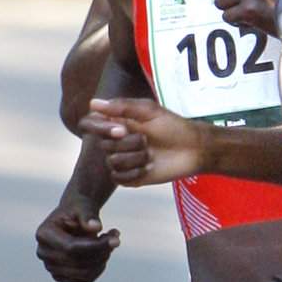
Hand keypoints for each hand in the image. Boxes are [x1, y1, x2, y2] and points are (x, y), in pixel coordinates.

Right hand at [35, 199, 119, 281]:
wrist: (74, 217)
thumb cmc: (78, 209)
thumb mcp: (83, 205)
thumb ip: (88, 214)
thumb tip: (96, 227)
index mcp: (44, 234)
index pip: (71, 248)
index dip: (96, 246)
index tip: (115, 238)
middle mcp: (44, 253)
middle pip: (78, 262)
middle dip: (102, 251)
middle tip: (115, 237)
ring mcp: (51, 267)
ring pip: (84, 273)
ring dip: (103, 259)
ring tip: (111, 241)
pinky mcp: (61, 276)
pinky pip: (86, 280)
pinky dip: (100, 267)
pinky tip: (104, 251)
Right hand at [81, 98, 208, 186]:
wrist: (192, 150)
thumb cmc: (173, 127)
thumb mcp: (149, 111)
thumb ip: (122, 107)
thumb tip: (93, 103)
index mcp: (116, 122)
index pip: (89, 124)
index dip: (100, 128)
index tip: (121, 129)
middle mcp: (115, 141)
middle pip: (104, 145)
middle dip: (130, 143)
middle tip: (147, 140)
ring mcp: (121, 159)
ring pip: (112, 162)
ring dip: (136, 158)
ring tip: (151, 153)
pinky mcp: (128, 177)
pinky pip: (119, 178)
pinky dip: (136, 172)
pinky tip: (150, 166)